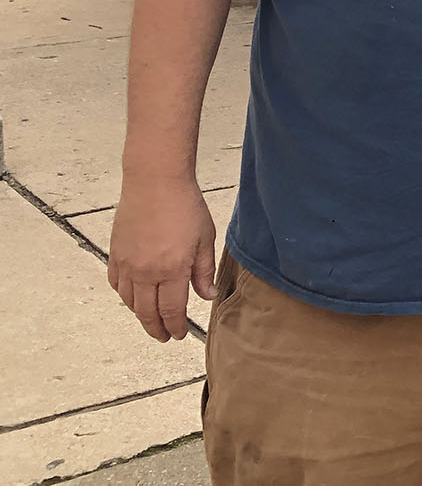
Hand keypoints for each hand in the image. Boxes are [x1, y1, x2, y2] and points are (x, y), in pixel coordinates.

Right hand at [107, 175, 215, 340]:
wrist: (155, 183)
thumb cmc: (185, 207)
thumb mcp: (205, 239)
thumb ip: (203, 272)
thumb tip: (207, 296)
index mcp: (172, 270)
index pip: (172, 311)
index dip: (175, 327)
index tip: (179, 335)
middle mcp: (145, 272)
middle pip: (147, 312)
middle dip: (156, 328)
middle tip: (164, 337)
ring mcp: (127, 264)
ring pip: (129, 301)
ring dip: (140, 315)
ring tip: (151, 320)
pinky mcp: (115, 254)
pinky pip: (116, 284)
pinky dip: (124, 296)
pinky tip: (133, 297)